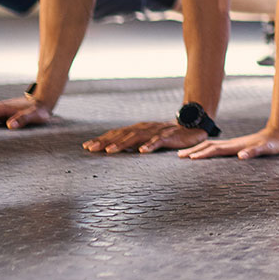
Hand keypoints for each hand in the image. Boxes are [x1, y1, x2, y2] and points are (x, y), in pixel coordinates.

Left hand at [82, 121, 206, 153]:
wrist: (191, 128)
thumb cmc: (167, 136)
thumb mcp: (147, 139)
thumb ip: (132, 144)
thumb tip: (114, 151)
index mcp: (137, 129)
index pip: (116, 133)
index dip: (102, 139)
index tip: (87, 146)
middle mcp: (144, 128)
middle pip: (122, 134)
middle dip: (105, 141)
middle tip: (91, 149)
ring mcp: (155, 131)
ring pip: (136, 137)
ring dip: (122, 144)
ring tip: (110, 151)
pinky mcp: (168, 136)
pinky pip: (158, 141)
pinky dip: (150, 145)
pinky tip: (142, 151)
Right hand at [177, 129, 278, 159]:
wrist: (276, 135)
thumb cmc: (272, 144)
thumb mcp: (266, 149)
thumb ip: (254, 152)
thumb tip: (241, 156)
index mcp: (236, 146)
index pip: (215, 150)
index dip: (203, 153)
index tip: (191, 158)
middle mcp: (231, 144)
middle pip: (208, 146)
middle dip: (193, 150)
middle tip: (178, 155)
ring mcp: (232, 144)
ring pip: (210, 145)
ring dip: (196, 149)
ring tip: (184, 154)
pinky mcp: (234, 146)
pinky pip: (215, 148)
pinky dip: (205, 149)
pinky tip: (201, 153)